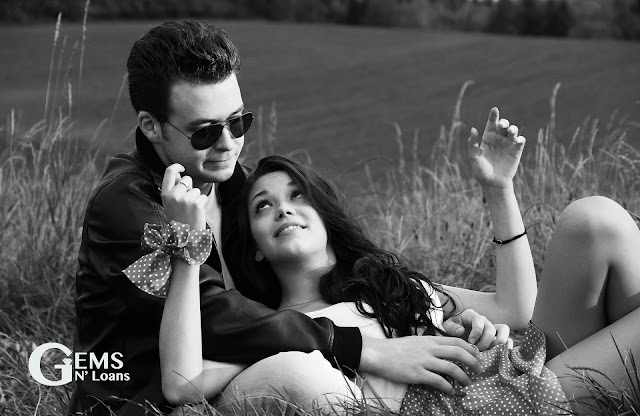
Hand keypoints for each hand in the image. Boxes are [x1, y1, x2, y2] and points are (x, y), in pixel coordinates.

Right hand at [161, 163, 207, 229]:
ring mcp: (186, 199)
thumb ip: (173, 189)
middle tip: (187, 203)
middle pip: (187, 179)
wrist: (184, 238)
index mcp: (165, 194)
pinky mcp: (197, 203)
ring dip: (196, 198)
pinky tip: (196, 213)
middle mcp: (174, 195)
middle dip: (190, 187)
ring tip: (190, 211)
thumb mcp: (170, 204)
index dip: (177, 166)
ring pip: (196, 190)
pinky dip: (202, 204)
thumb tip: (179, 173)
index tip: (182, 167)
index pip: (169, 172)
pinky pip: (203, 197)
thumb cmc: (178, 220)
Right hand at [360, 335, 481, 395]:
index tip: (477, 355)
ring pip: (451, 368)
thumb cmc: (395, 348)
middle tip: (479, 370)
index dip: (470, 348)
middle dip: (473, 361)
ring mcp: (424, 361)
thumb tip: (442, 351)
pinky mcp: (417, 374)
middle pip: (458, 352)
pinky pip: (438, 381)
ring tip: (467, 383)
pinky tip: (451, 391)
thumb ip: (429, 345)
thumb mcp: (415, 341)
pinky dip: (448, 387)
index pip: (456, 341)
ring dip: (463, 376)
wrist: (378, 353)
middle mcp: (429, 349)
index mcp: (429, 339)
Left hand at [442, 308, 510, 350]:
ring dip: (496, 345)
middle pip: (491, 330)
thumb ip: (452, 327)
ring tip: (488, 353)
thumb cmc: (452, 328)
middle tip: (477, 351)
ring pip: (503, 333)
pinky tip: (499, 356)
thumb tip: (461, 331)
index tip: (470, 342)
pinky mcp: (498, 337)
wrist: (456, 333)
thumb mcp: (447, 326)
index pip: (479, 321)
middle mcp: (485, 321)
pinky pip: (508, 340)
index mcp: (472, 316)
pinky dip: (506, 348)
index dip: (476, 333)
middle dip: (484, 342)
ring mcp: (493, 329)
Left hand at [469, 107, 524, 189]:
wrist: (492, 183)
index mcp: (488, 138)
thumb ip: (472, 144)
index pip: (491, 124)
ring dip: (513, 129)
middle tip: (502, 125)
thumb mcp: (474, 157)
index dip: (493, 116)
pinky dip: (520, 139)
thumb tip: (473, 128)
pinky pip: (520, 141)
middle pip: (503, 125)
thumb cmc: (481, 170)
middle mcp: (499, 138)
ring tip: (511, 131)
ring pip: (513, 131)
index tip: (494, 109)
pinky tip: (518, 140)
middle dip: (504, 122)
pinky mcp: (516, 151)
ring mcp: (508, 144)